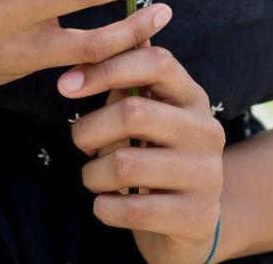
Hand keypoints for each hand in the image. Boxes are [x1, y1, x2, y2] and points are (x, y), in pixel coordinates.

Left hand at [61, 40, 226, 263]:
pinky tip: (107, 204)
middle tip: (81, 142)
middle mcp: (206, 131)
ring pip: (125, 164)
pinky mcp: (196, 216)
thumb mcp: (150, 119)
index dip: (107, 67)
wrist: (191, 224)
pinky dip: (104, 207)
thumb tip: (95, 47)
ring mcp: (206, 175)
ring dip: (93, 174)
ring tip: (96, 178)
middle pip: (133, 112)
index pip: (157, 62)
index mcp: (193, 98)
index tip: (66, 85)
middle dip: (90, 129)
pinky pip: (131, 209)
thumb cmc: (157, 160)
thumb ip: (126, 86)